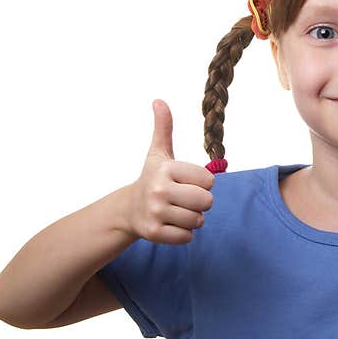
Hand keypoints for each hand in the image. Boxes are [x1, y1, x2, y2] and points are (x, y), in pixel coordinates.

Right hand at [125, 99, 214, 243]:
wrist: (128, 209)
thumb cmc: (153, 178)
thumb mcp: (158, 152)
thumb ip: (164, 128)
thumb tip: (159, 101)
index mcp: (166, 169)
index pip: (209, 180)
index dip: (202, 183)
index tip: (186, 182)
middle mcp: (158, 190)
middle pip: (207, 202)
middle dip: (201, 203)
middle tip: (184, 199)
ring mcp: (155, 212)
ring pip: (198, 221)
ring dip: (192, 219)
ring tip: (176, 211)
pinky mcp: (154, 233)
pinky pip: (187, 237)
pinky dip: (183, 234)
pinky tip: (170, 224)